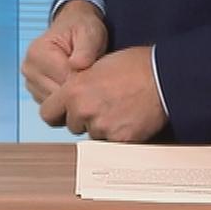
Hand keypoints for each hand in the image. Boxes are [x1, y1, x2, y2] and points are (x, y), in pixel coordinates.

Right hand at [23, 0, 107, 103]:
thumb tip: (77, 65)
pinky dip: (67, 102)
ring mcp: (30, 82)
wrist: (73, 27)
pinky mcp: (36, 92)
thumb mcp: (89, 33)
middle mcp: (29, 68)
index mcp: (37, 53)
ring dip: (73, 99)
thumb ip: (85, 49)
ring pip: (56, 105)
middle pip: (58, 96)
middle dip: (79, 92)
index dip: (85, 82)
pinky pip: (54, 107)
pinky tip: (77, 88)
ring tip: (85, 82)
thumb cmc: (81, 29)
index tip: (97, 75)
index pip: (64, 81)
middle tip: (94, 80)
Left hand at [39, 46, 167, 142]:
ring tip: (118, 109)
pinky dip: (119, 134)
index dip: (58, 112)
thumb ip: (78, 84)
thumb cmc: (134, 66)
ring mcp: (102, 127)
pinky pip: (112, 143)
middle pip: (73, 125)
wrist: (162, 77)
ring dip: (102, 126)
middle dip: (84, 118)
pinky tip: (128, 119)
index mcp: (73, 90)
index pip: (48, 113)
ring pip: (93, 134)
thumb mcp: (95, 66)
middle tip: (102, 105)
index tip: (65, 111)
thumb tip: (71, 96)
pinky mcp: (120, 140)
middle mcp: (83, 110)